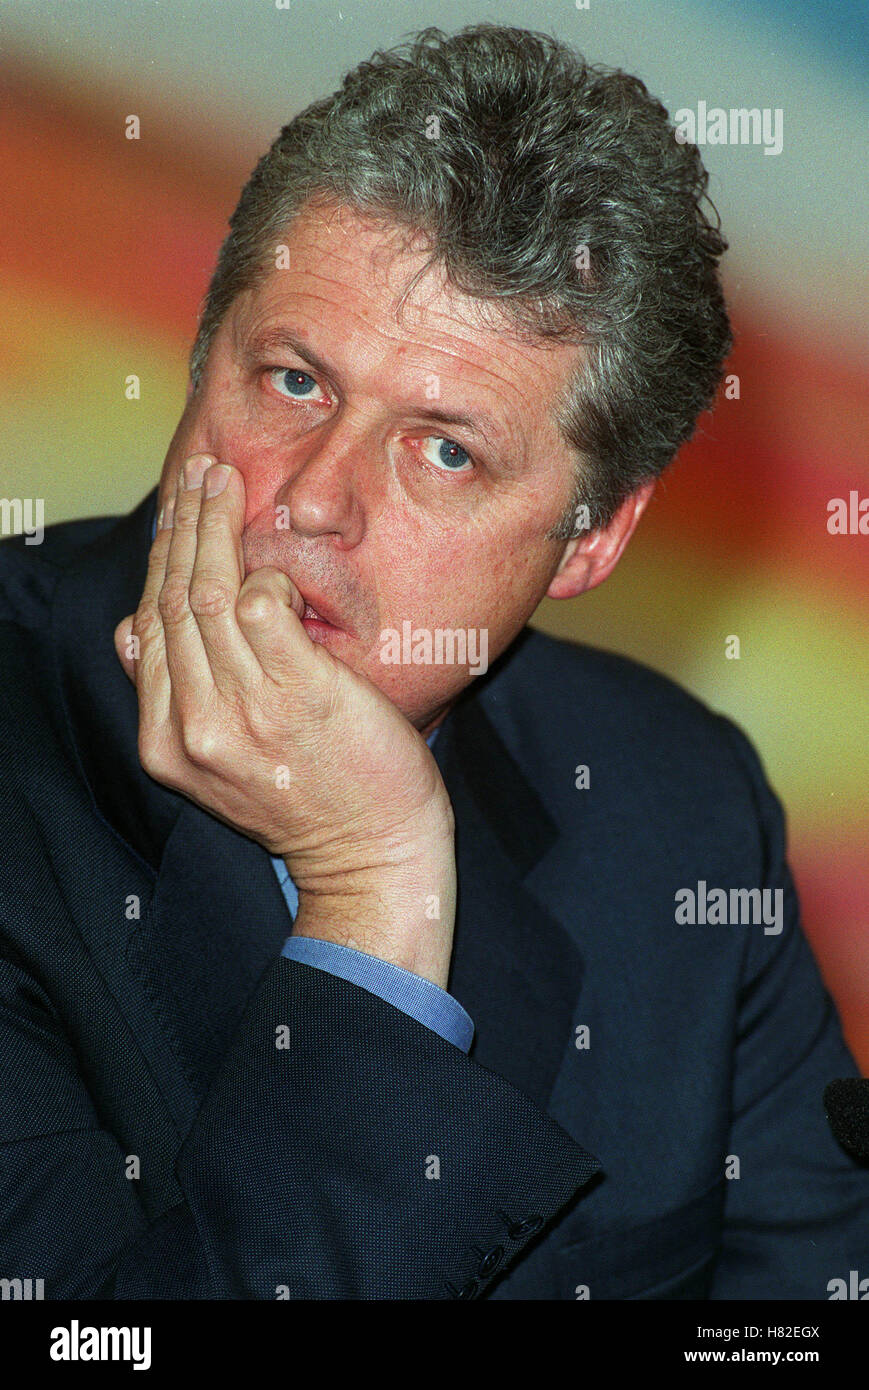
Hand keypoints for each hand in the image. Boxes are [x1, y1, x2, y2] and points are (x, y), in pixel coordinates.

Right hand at [114, 454, 455, 983]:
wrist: (371, 857)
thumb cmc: (308, 801)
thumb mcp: (217, 763)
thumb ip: (176, 700)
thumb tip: (131, 631)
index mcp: (166, 743)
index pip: (147, 629)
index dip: (158, 562)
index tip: (172, 513)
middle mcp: (193, 726)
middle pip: (171, 601)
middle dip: (181, 525)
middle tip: (197, 472)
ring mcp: (243, 711)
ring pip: (209, 594)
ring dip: (213, 526)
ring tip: (222, 480)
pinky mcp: (299, 694)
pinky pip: (264, 606)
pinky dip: (268, 576)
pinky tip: (278, 563)